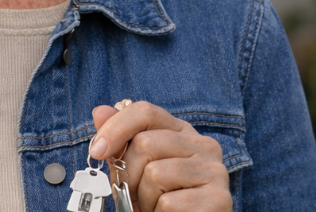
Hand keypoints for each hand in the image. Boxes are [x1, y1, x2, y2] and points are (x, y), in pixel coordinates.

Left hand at [90, 101, 230, 211]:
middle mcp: (203, 145)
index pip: (145, 112)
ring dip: (143, 198)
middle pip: (145, 143)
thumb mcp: (134, 167)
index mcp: (181, 131)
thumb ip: (119, 141)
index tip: (97, 151)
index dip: (115, 128)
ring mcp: (214, 171)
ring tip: (152, 205)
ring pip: (155, 174)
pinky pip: (169, 203)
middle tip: (132, 193)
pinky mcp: (219, 198)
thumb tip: (100, 112)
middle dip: (128, 174)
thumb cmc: (158, 198)